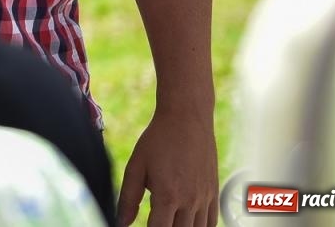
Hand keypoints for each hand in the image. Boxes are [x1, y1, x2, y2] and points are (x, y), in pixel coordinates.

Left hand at [118, 106, 218, 226]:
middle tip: (156, 221)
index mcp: (168, 195)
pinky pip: (211, 222)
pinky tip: (187, 224)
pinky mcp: (213, 192)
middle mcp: (190, 200)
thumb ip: (128, 198)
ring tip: (170, 222)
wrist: (187, 119)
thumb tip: (121, 222)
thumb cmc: (159, 140)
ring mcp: (204, 198)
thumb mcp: (136, 166)